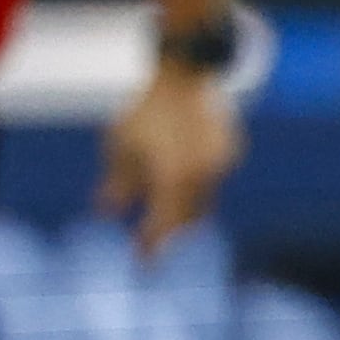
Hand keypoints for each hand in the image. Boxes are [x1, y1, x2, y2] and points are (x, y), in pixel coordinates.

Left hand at [95, 60, 243, 253]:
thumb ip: (117, 183)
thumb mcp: (120, 147)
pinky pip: (215, 180)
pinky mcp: (232, 152)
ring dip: (186, 213)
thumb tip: (107, 212)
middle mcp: (200, 175)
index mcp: (171, 177)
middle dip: (170, 234)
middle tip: (153, 244)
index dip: (153, 247)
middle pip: (187, 219)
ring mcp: (221, 163)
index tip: (144, 264)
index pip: (163, 225)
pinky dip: (200, 186)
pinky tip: (187, 181)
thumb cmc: (145, 111)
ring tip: (167, 216)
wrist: (183, 75)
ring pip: (205, 202)